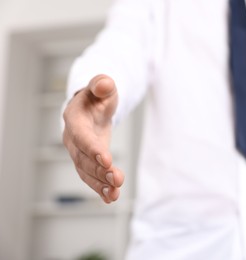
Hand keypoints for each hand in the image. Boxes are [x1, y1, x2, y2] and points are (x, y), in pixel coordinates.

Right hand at [63, 74, 123, 202]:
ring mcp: (79, 152)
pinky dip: (100, 188)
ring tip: (115, 194)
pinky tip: (111, 198)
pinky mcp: (88, 161)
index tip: (107, 159)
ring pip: (86, 171)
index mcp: (75, 118)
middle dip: (99, 171)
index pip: (81, 135)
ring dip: (100, 184)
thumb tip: (106, 84)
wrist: (92, 107)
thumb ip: (102, 84)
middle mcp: (72, 138)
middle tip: (117, 179)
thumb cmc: (98, 95)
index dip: (92, 148)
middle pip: (83, 158)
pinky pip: (91, 177)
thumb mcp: (102, 85)